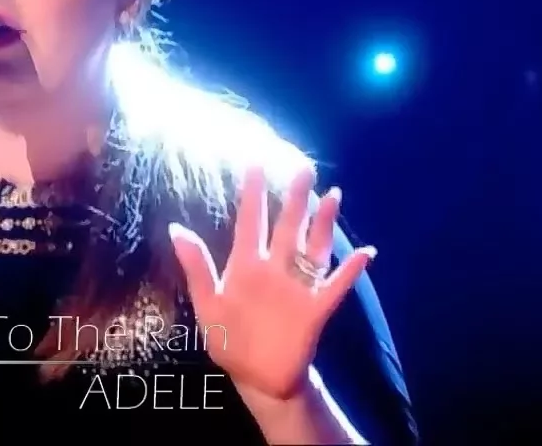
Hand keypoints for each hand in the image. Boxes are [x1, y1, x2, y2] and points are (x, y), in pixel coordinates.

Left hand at [170, 167, 375, 400]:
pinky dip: (350, 271)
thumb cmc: (228, 339)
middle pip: (286, 227)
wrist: (256, 378)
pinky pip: (335, 287)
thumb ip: (196, 266)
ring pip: (312, 248)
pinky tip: (365, 253)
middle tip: (303, 168)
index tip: (254, 163)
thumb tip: (176, 228)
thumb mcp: (207, 303)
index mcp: (245, 266)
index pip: (249, 222)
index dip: (252, 194)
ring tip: (333, 195)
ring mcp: (296, 288)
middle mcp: (274, 270)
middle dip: (295, 199)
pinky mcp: (315, 310)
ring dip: (323, 224)